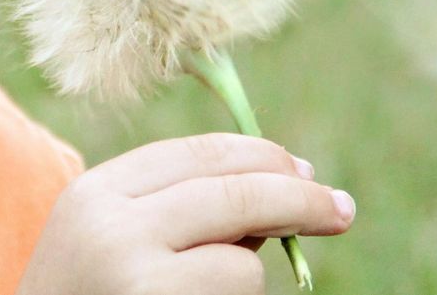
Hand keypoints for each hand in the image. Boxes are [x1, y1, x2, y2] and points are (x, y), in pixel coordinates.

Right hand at [15, 132, 355, 294]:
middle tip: (341, 209)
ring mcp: (136, 281)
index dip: (262, 156)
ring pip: (242, 264)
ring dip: (245, 281)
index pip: (197, 154)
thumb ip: (178, 210)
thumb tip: (288, 185)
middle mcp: (113, 229)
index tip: (306, 170)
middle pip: (233, 193)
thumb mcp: (110, 241)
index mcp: (96, 193)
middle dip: (299, 197)